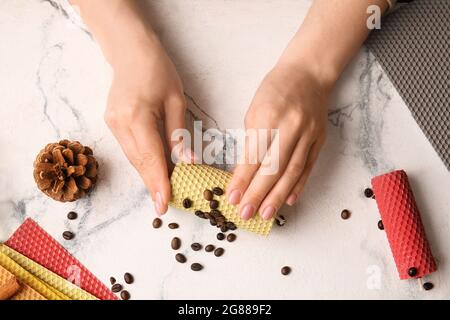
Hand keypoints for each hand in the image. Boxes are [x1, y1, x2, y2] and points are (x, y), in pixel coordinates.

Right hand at [104, 37, 190, 215]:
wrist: (130, 51)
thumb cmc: (158, 70)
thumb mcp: (176, 100)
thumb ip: (178, 133)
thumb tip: (187, 162)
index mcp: (137, 116)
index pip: (150, 157)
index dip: (158, 182)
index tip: (163, 204)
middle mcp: (119, 124)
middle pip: (138, 162)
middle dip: (152, 185)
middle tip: (163, 206)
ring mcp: (112, 124)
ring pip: (133, 158)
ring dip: (147, 175)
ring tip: (161, 193)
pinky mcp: (112, 123)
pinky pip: (130, 149)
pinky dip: (142, 161)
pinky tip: (153, 170)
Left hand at [227, 62, 329, 219]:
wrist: (308, 73)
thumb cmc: (275, 90)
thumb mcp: (255, 110)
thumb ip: (252, 141)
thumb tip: (244, 173)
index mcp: (269, 117)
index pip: (254, 156)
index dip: (242, 180)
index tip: (233, 198)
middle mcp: (291, 127)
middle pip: (274, 168)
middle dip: (258, 194)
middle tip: (246, 213)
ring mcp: (309, 134)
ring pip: (292, 171)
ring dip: (278, 196)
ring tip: (265, 214)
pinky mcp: (320, 139)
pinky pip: (309, 166)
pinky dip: (298, 185)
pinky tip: (289, 200)